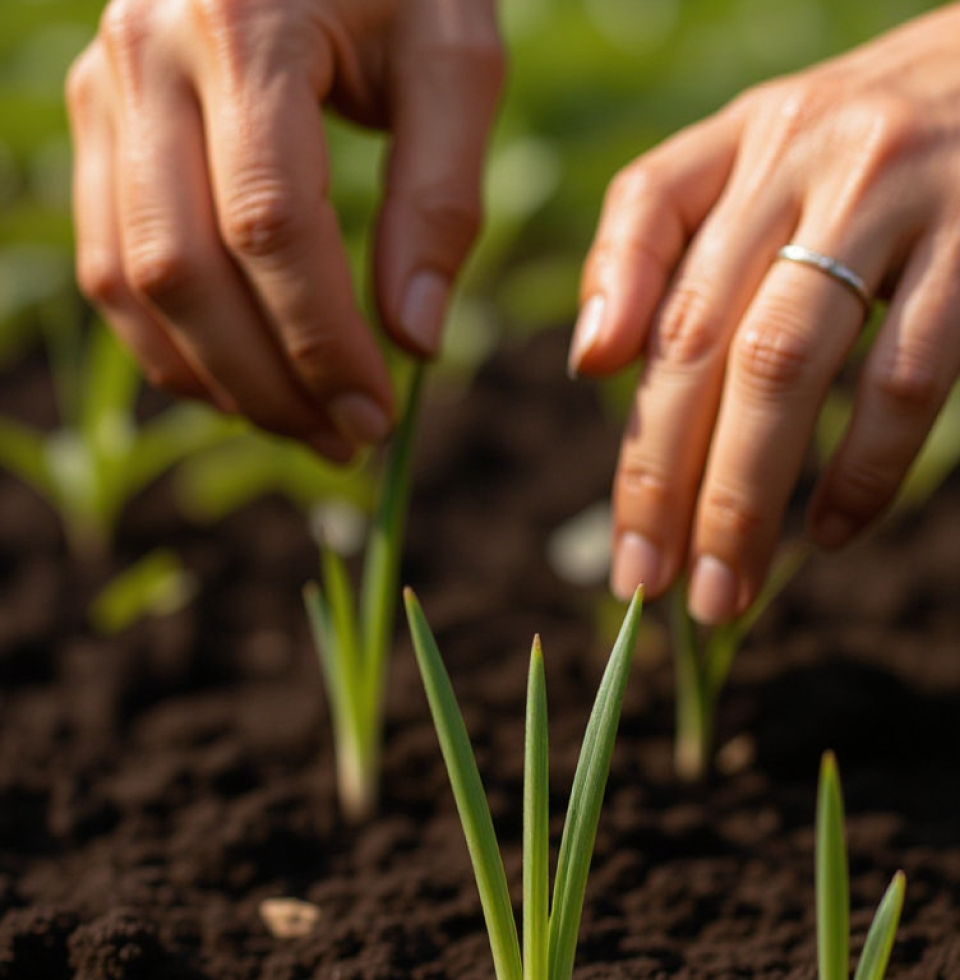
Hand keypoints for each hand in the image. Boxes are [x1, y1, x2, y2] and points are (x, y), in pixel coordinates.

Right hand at [67, 0, 503, 460]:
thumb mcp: (453, 62)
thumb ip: (440, 197)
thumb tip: (414, 343)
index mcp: (245, 22)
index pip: (271, 224)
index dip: (322, 341)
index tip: (377, 414)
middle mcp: (145, 52)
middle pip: (186, 268)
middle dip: (268, 380)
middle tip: (345, 440)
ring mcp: (102, 87)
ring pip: (132, 279)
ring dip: (217, 378)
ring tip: (302, 427)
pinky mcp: (96, 122)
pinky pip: (109, 262)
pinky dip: (171, 342)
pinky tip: (240, 381)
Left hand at [570, 4, 959, 623]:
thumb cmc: (880, 148)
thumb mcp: (770, 157)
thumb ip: (667, 241)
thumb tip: (592, 360)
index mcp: (748, 134)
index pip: (644, 219)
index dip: (607, 330)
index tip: (609, 493)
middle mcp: (807, 153)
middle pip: (701, 335)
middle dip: (662, 473)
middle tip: (647, 581)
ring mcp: (897, 193)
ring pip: (785, 363)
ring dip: (744, 493)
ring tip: (723, 588)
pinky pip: (906, 373)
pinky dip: (865, 466)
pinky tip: (831, 533)